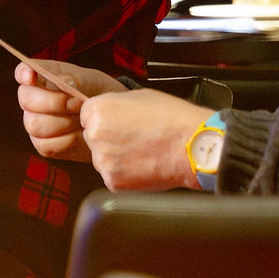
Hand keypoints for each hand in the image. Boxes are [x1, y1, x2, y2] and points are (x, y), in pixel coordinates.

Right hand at [16, 60, 125, 161]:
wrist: (110, 123)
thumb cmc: (99, 95)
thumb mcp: (93, 83)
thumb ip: (77, 80)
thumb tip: (64, 81)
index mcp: (44, 77)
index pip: (23, 72)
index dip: (24, 73)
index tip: (32, 76)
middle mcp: (33, 99)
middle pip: (26, 99)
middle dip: (53, 102)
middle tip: (78, 102)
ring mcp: (35, 122)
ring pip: (35, 124)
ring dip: (63, 122)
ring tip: (83, 118)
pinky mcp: (43, 144)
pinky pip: (45, 144)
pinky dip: (66, 141)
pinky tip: (80, 134)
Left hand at [80, 88, 211, 190]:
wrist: (191, 145)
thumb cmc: (172, 118)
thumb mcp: (140, 96)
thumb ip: (117, 104)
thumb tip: (111, 111)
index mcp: (98, 111)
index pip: (87, 116)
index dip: (105, 119)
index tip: (117, 123)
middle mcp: (95, 135)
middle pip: (93, 138)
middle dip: (109, 139)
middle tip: (133, 138)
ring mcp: (103, 161)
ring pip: (103, 159)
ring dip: (116, 158)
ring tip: (142, 151)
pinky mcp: (113, 181)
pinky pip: (114, 177)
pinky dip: (126, 174)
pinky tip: (144, 164)